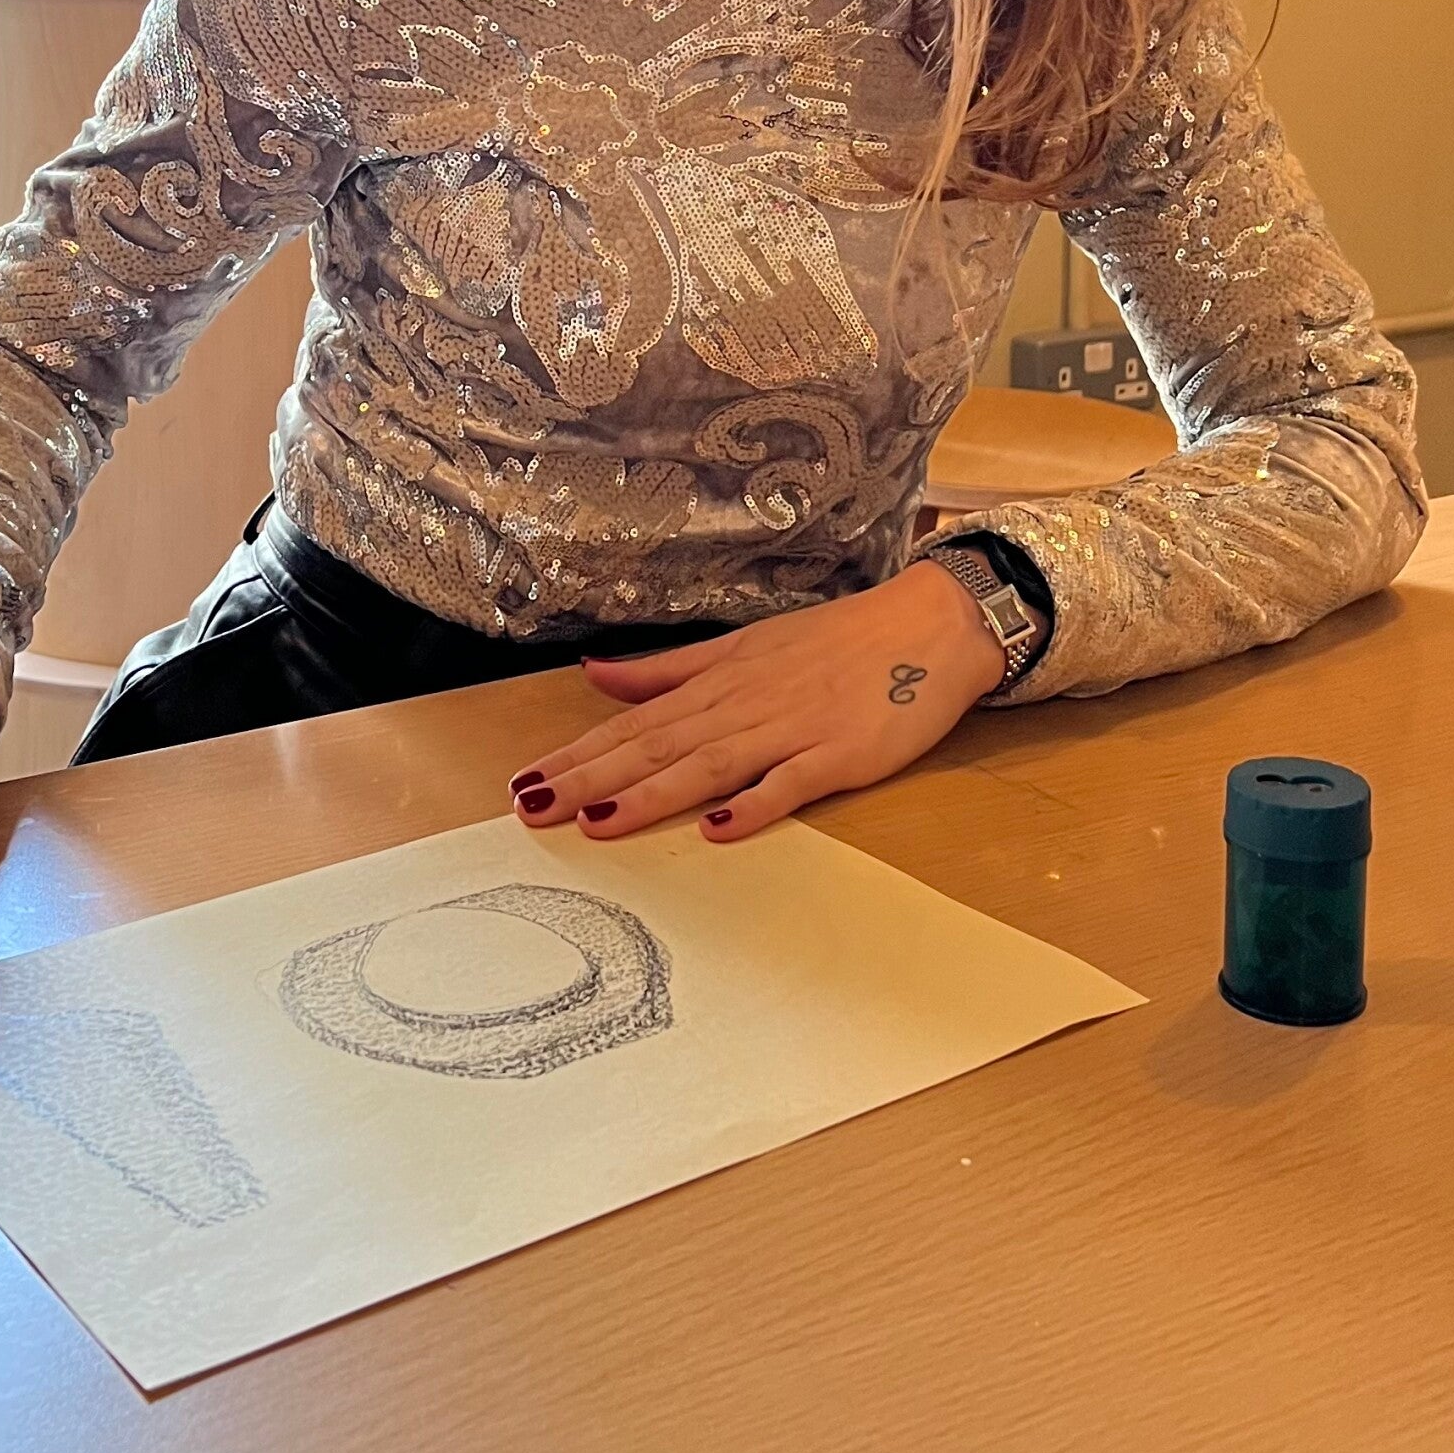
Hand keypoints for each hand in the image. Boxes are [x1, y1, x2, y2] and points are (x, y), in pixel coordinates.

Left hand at [508, 562, 1006, 845]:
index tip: (523, 781)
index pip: (634, 723)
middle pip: (656, 746)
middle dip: (590, 778)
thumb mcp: (742, 647)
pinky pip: (791, 783)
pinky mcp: (840, 754)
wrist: (930, 624)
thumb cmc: (836, 641)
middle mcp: (744, 705)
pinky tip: (716, 828)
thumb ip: (668, 670)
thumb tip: (595, 673)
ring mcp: (792, 730)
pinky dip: (754, 804)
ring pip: (707, 765)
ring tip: (595, 823)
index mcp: (719, 682)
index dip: (578, 752)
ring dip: (649, 794)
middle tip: (531, 808)